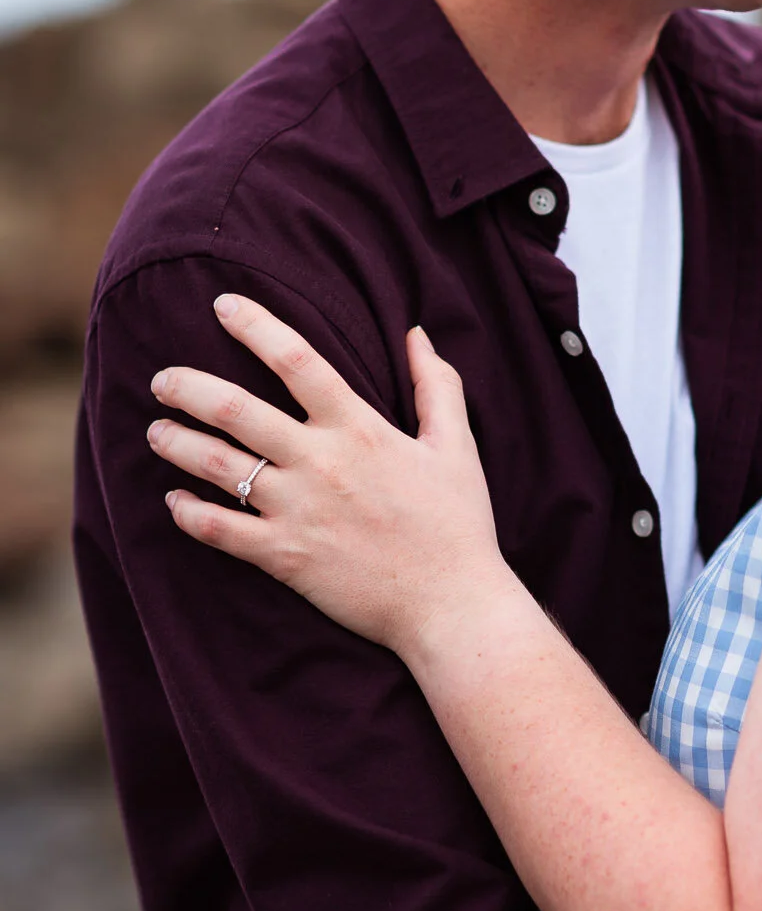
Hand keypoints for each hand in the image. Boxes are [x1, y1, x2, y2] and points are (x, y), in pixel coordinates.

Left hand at [148, 294, 505, 653]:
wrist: (451, 604)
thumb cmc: (457, 523)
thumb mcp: (455, 444)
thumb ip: (436, 385)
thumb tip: (416, 333)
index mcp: (358, 428)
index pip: (297, 360)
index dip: (256, 326)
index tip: (223, 306)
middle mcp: (319, 462)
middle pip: (235, 408)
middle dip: (188, 386)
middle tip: (161, 379)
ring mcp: (296, 511)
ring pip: (216, 465)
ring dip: (176, 443)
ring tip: (155, 431)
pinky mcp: (283, 557)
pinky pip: (218, 531)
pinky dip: (188, 514)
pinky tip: (173, 501)